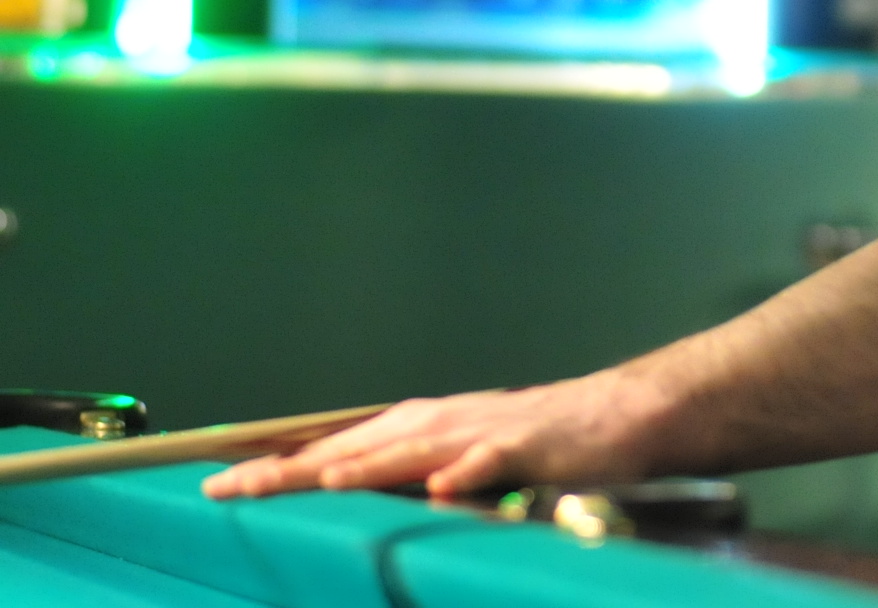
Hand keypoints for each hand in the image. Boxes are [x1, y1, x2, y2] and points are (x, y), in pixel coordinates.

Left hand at [200, 371, 674, 500]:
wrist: (623, 415)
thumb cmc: (545, 443)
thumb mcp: (464, 459)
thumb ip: (414, 479)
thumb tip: (353, 501)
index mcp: (421, 426)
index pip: (335, 446)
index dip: (277, 464)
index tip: (215, 484)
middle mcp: (441, 421)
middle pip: (354, 445)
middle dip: (290, 468)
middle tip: (227, 490)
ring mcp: (484, 430)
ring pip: (411, 446)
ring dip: (363, 464)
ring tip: (314, 484)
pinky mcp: (532, 444)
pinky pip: (493, 458)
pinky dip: (465, 470)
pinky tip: (441, 486)